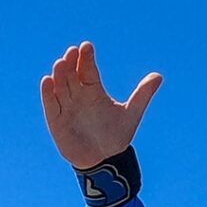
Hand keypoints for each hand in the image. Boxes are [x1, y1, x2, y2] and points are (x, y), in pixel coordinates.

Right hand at [40, 42, 161, 168]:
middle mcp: (78, 95)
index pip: (88, 70)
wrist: (105, 160)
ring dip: (59, 74)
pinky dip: (48, 93)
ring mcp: (65, 106)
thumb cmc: (117, 136)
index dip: (86, 58)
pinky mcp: (56, 119)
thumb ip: (142, 94)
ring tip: (61, 63)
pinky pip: (50, 104)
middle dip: (71, 63)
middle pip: (72, 74)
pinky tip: (48, 81)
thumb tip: (159, 76)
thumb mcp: (132, 114)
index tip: (87, 46)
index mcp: (94, 90)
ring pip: (60, 86)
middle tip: (72, 51)